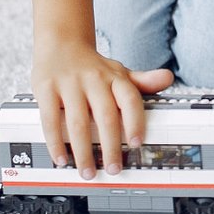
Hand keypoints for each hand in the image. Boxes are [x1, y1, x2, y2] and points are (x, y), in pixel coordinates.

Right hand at [31, 43, 172, 178]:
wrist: (61, 43)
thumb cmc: (94, 66)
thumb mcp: (119, 71)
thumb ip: (142, 81)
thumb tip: (168, 79)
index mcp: (115, 76)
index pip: (130, 99)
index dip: (135, 121)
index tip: (136, 144)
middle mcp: (94, 79)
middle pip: (105, 116)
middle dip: (110, 147)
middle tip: (114, 169)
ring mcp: (69, 83)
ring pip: (78, 123)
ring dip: (83, 152)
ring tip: (88, 171)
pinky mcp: (46, 88)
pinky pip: (50, 119)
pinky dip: (55, 142)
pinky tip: (61, 158)